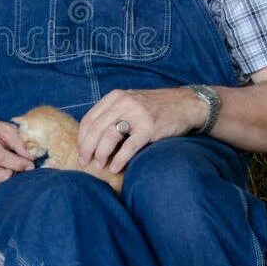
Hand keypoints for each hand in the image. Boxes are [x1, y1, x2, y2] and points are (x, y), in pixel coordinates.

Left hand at [77, 87, 206, 172]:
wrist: (186, 105)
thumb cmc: (156, 107)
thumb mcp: (131, 102)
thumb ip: (113, 113)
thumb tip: (93, 137)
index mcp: (115, 97)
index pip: (90, 118)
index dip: (82, 137)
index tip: (80, 150)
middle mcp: (124, 103)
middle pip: (96, 128)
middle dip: (87, 148)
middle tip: (84, 162)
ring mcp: (137, 114)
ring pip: (109, 137)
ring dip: (100, 154)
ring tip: (98, 166)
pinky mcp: (149, 128)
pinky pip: (129, 147)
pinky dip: (120, 159)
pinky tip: (115, 168)